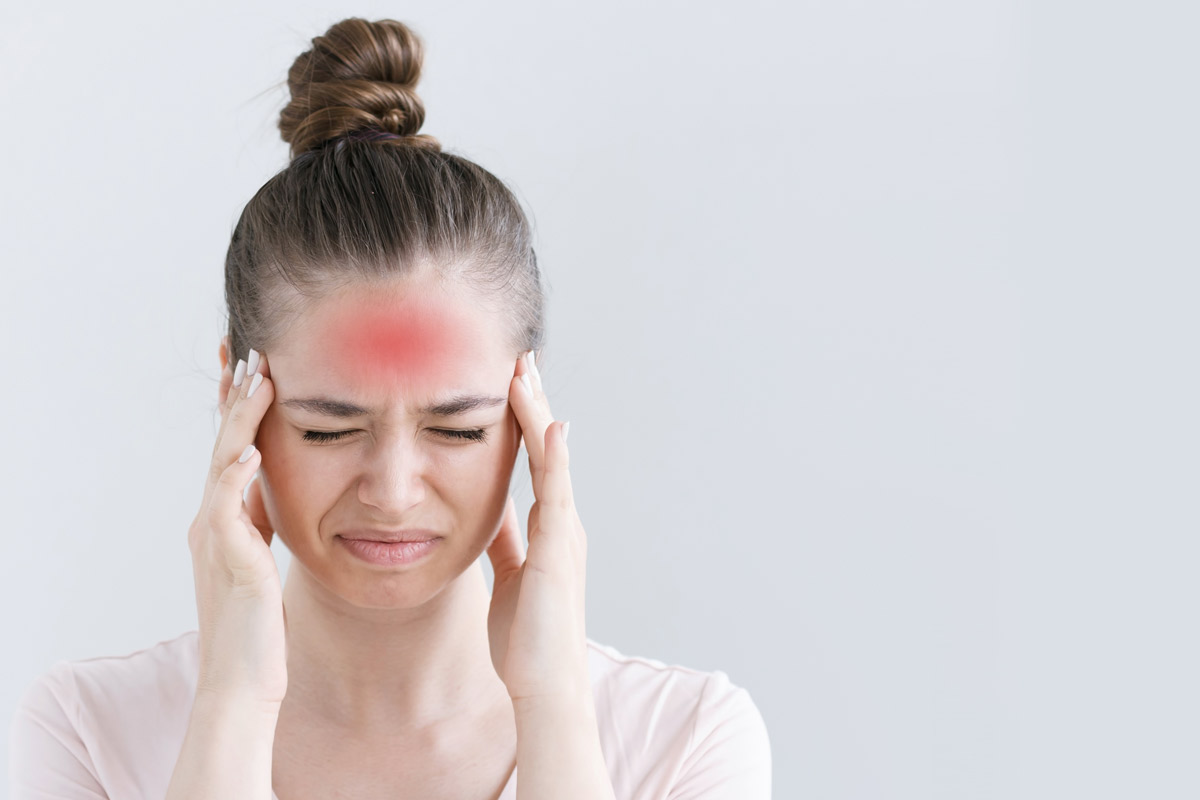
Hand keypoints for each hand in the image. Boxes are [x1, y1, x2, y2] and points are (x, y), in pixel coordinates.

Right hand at [187, 342, 286, 706]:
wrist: (243, 681)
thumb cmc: (259, 627)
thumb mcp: (261, 560)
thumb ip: (260, 523)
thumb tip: (271, 489)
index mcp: (224, 521)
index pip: (232, 450)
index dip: (240, 410)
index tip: (253, 367)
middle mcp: (213, 522)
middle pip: (224, 444)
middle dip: (235, 398)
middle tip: (250, 351)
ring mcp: (216, 539)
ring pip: (224, 463)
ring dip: (240, 419)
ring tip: (256, 379)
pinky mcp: (228, 560)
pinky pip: (227, 508)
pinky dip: (236, 475)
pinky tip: (252, 448)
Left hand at [486, 350, 590, 702]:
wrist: (546, 684)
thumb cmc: (526, 639)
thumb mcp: (509, 575)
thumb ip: (505, 540)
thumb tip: (490, 509)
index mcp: (548, 529)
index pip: (535, 462)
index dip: (523, 423)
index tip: (509, 385)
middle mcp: (562, 522)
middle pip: (547, 449)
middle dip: (532, 404)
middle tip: (519, 359)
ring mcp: (565, 532)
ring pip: (553, 459)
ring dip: (539, 414)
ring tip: (526, 372)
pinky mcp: (560, 548)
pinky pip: (558, 492)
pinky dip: (555, 455)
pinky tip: (549, 424)